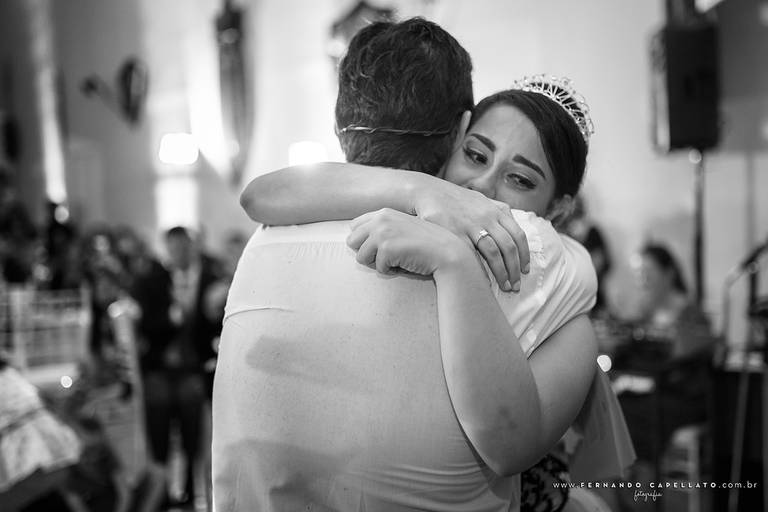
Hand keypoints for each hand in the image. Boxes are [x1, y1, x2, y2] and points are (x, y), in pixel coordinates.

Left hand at [347, 208, 474, 276]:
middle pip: (352, 241)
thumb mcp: (403, 228)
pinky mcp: (386, 249)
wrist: (448, 253)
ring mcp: (382, 233)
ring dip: (378, 263)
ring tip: (397, 260)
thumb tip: (353, 238)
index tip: (381, 247)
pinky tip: (405, 264)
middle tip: (387, 256)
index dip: (364, 241)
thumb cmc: (426, 244)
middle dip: (366, 252)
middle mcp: (380, 219)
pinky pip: (378, 268)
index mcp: (384, 212)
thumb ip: (384, 228)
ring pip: (361, 257)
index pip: (355, 227)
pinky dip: (390, 271)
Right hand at [410, 179, 527, 290]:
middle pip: (509, 247)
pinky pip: (471, 255)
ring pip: (493, 252)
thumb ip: (498, 211)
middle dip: (515, 269)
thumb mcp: (481, 200)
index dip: (524, 256)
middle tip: (516, 285)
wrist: (427, 192)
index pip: (518, 235)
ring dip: (501, 273)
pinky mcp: (454, 233)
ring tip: (505, 286)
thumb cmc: (456, 200)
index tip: (525, 270)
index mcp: (496, 210)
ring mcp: (471, 225)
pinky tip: (483, 281)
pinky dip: (480, 270)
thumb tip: (514, 224)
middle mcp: (487, 217)